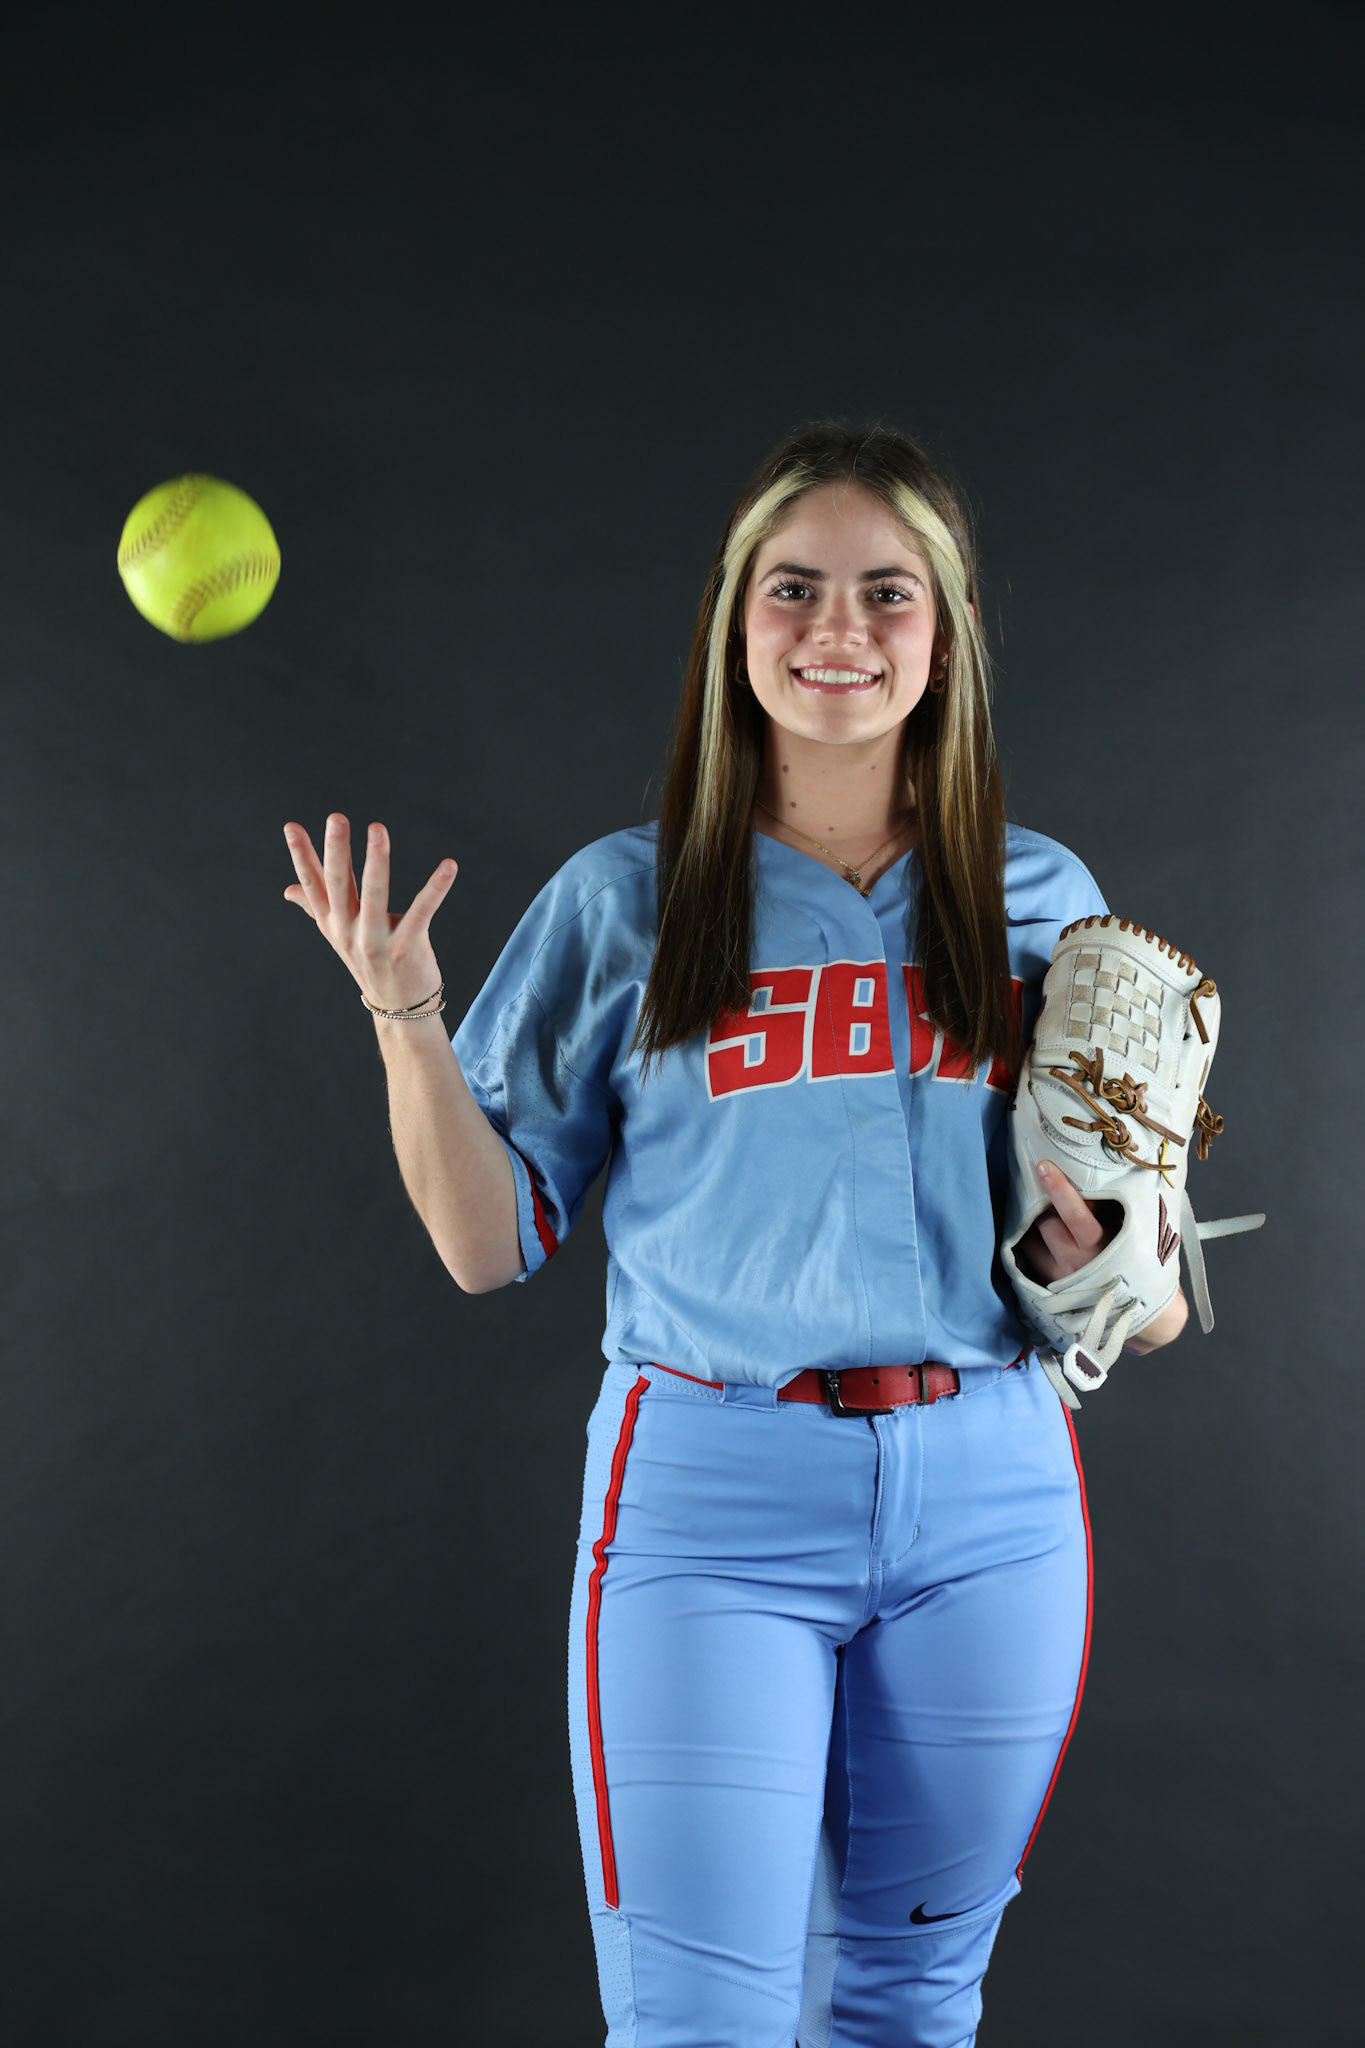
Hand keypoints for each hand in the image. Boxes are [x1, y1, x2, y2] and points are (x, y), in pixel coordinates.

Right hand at [282, 813, 456, 1012]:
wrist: (398, 1008)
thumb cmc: (369, 962)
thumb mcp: (338, 935)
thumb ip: (316, 907)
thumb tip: (288, 889)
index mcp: (332, 922)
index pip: (312, 884)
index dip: (301, 856)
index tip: (291, 826)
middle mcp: (348, 931)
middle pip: (339, 885)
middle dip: (336, 850)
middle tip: (336, 818)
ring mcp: (376, 941)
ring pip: (375, 895)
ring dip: (377, 860)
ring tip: (377, 829)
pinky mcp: (407, 947)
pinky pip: (421, 912)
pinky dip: (436, 888)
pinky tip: (449, 865)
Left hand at [1012, 1159, 1119, 1285]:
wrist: (1123, 1301)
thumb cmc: (1126, 1255)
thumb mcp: (1123, 1232)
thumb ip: (1105, 1209)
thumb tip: (1086, 1176)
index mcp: (1099, 1246)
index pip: (1076, 1215)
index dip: (1059, 1190)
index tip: (1044, 1167)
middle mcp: (1075, 1262)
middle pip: (1046, 1222)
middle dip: (1046, 1206)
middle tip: (1051, 1198)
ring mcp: (1057, 1274)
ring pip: (1032, 1238)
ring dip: (1036, 1225)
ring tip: (1049, 1220)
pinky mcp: (1044, 1283)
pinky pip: (1028, 1254)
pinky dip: (1032, 1242)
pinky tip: (1042, 1238)